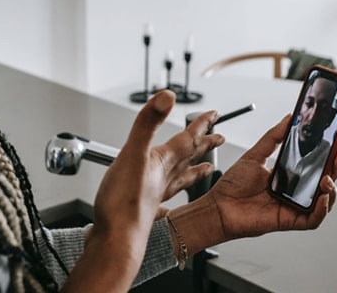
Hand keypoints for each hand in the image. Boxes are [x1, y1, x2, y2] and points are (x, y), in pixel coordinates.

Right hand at [94, 90, 224, 231]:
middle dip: (205, 145)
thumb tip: (167, 97)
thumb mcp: (133, 152)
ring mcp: (156, 195)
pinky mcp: (145, 211)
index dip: (202, 124)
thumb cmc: (123, 203)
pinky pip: (163, 203)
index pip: (189, 138)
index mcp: (163, 162)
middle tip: (220, 137)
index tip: (215, 115)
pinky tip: (168, 207)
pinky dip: (169, 201)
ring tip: (205, 168)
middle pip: (190, 157)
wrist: (116, 239)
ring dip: (194, 170)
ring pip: (181, 179)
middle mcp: (164, 178)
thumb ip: (148, 123)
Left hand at [207, 114, 336, 239]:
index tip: (335, 144)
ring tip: (327, 178)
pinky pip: (313, 220)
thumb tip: (288, 118)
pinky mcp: (289, 221)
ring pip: (324, 203)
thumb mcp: (255, 155)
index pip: (314, 167)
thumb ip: (273, 137)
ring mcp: (292, 207)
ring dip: (332, 191)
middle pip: (324, 183)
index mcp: (287, 176)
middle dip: (336, 171)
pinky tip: (322, 198)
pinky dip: (321, 210)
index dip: (328, 158)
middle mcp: (292, 192)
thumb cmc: (232, 186)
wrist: (218, 207)